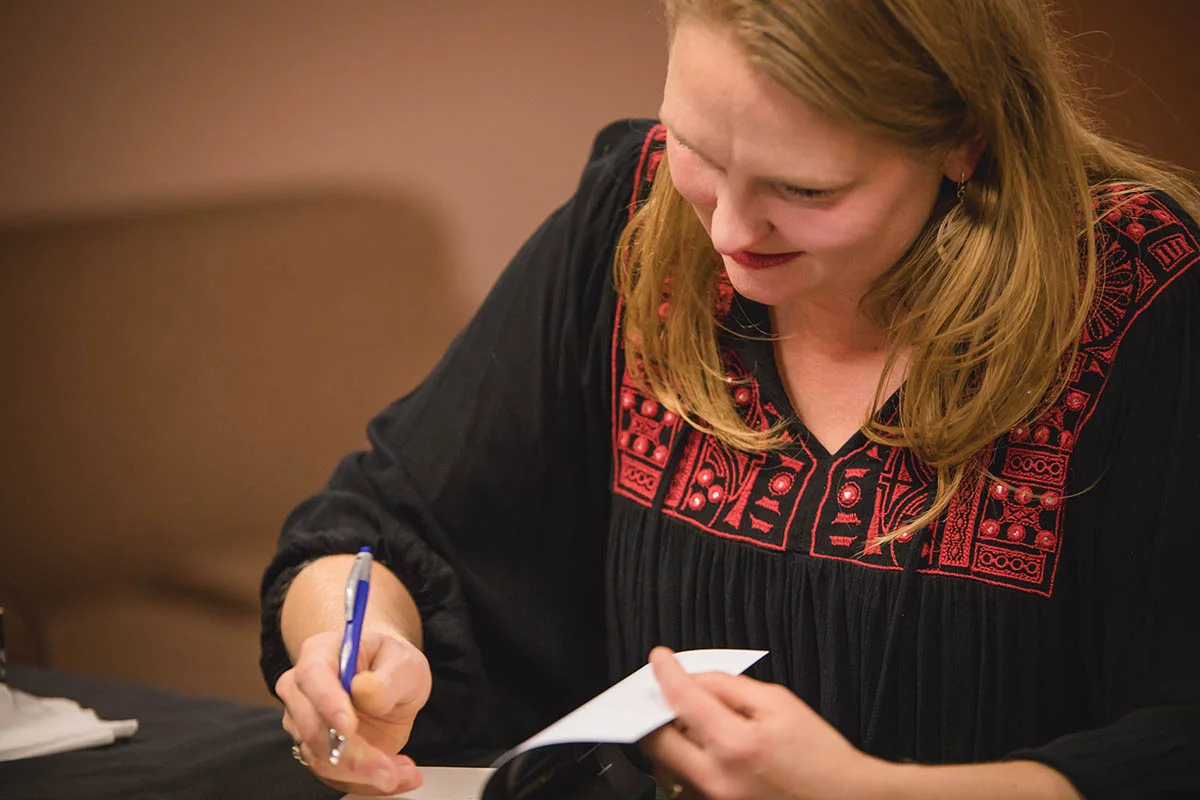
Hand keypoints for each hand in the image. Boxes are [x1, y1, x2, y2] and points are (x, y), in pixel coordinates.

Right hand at [276, 627, 431, 795]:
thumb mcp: (404, 662)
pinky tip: (396, 775)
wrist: (390, 681)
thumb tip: (365, 691)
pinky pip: (335, 776)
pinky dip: (367, 782)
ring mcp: (305, 723)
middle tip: (389, 768)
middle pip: (313, 728)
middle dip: (353, 755)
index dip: (328, 705)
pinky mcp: (317, 751)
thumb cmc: (391, 663)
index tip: (349, 728)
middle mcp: (303, 689)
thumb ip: (387, 677)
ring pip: (322, 759)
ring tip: (402, 772)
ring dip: (364, 774)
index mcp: (320, 653)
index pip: (313, 677)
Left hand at [640, 647, 887, 799]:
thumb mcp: (778, 702)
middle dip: (655, 711)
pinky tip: (702, 748)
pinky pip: (680, 784)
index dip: (665, 673)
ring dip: (668, 738)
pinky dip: (681, 762)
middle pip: (656, 740)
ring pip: (663, 765)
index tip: (659, 660)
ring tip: (692, 723)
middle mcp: (717, 780)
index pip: (682, 700)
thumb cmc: (818, 754)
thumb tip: (692, 678)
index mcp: (734, 745)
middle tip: (665, 693)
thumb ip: (728, 686)